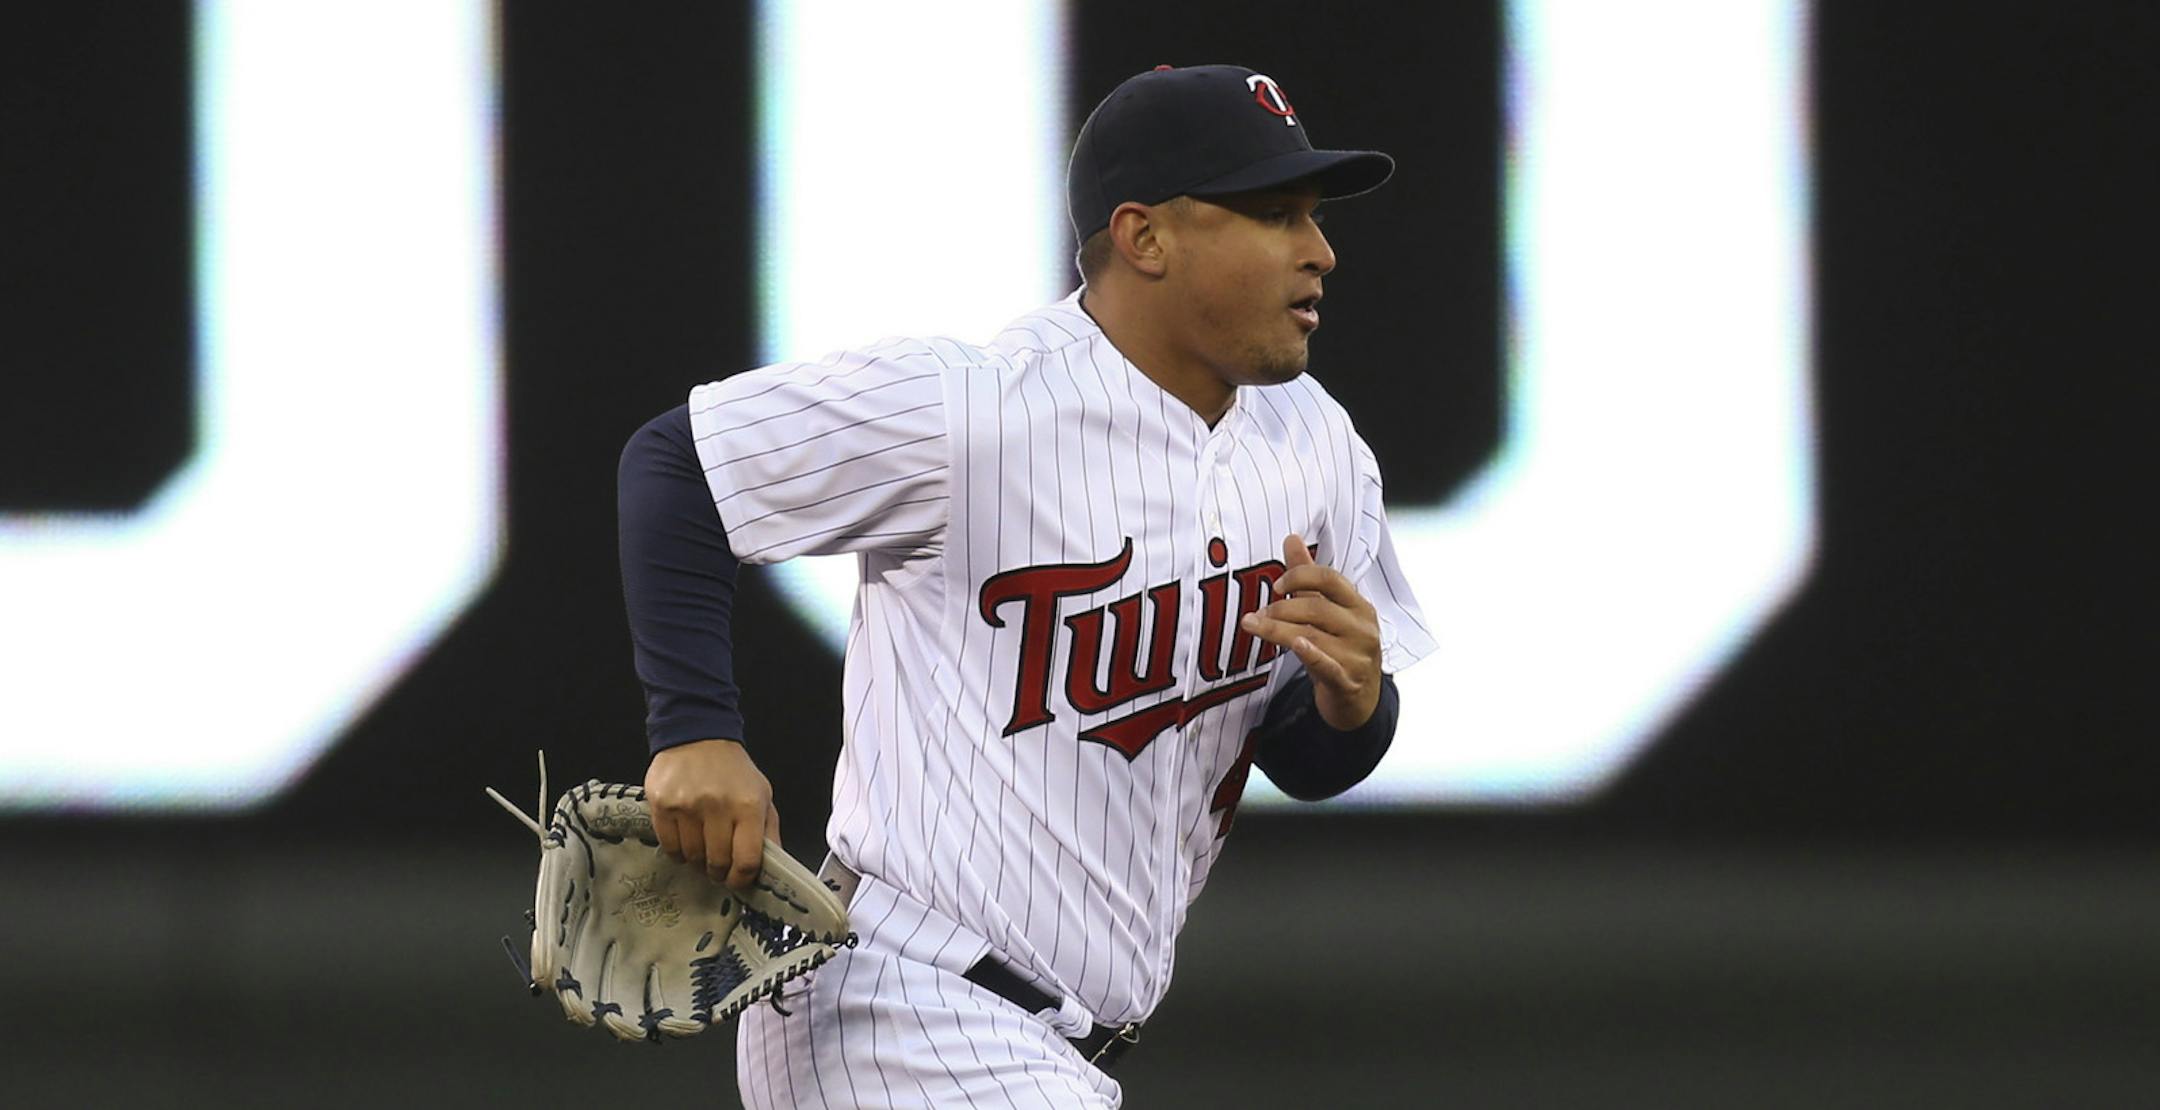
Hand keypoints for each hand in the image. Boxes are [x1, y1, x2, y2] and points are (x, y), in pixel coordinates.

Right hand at [644, 739, 780, 891]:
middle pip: (717, 863)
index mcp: (748, 805)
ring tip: (702, 848)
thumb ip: (769, 830)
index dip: (741, 879)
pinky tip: (685, 840)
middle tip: (719, 867)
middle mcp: (718, 806)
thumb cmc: (731, 769)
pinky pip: (669, 847)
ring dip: (698, 861)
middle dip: (719, 871)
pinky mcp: (662, 805)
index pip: (746, 860)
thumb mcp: (762, 793)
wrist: (696, 734)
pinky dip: (678, 851)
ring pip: (692, 857)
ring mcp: (687, 806)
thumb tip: (774, 865)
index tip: (738, 880)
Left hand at [1239, 533, 1383, 729]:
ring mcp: (1357, 656)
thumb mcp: (1327, 612)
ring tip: (1254, 626)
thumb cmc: (1341, 650)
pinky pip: (1327, 666)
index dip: (1300, 576)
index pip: (1330, 580)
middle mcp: (1362, 628)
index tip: (1276, 585)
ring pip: (1313, 636)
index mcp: (1359, 606)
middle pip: (1317, 608)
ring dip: (1278, 630)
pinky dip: (1311, 655)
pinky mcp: (1347, 682)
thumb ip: (1308, 577)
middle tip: (1257, 612)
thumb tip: (1291, 539)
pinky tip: (1295, 645)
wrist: (1359, 700)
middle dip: (1281, 608)